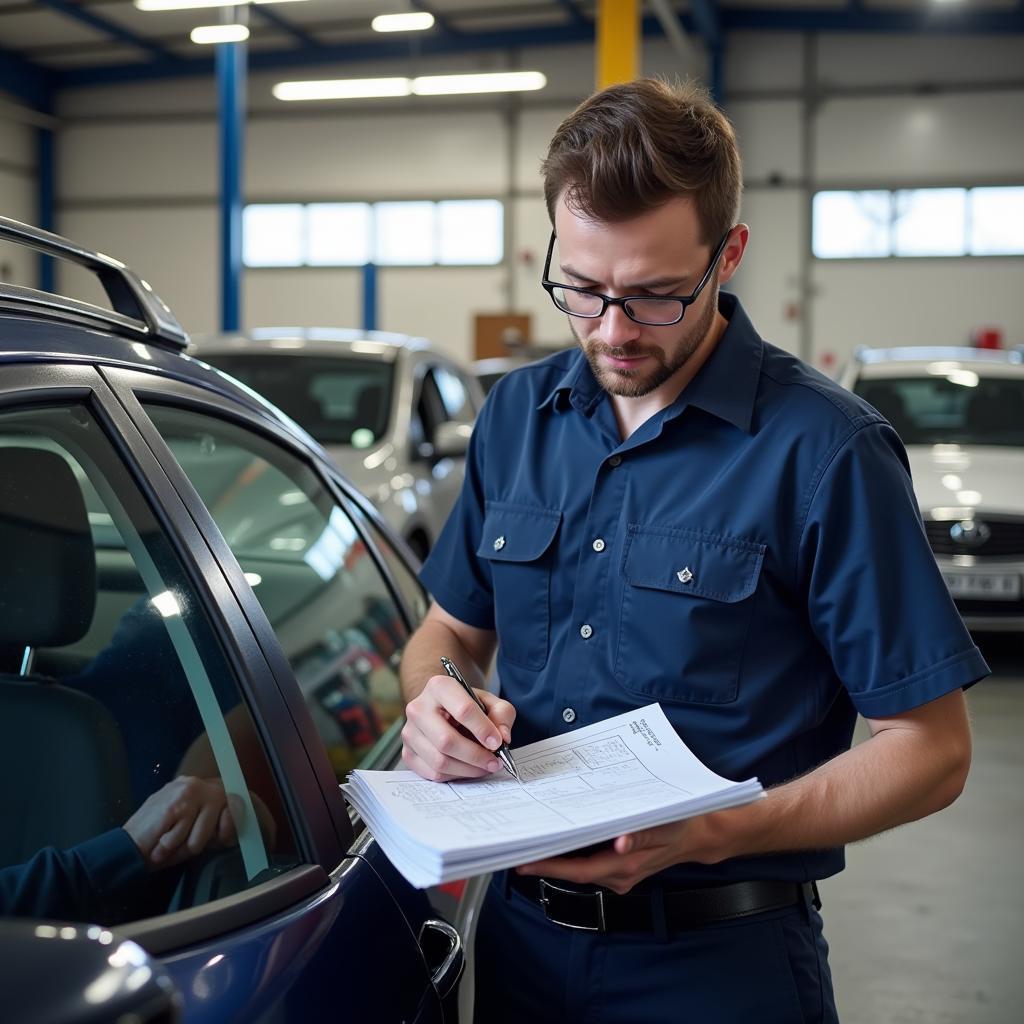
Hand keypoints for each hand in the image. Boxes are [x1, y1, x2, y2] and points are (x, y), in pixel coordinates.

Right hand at [123, 776, 269, 869]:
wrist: (125, 850)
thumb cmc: (161, 846)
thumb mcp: (196, 835)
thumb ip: (217, 826)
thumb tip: (238, 821)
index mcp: (201, 788)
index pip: (236, 797)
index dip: (236, 819)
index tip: (229, 835)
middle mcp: (196, 783)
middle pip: (230, 809)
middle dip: (215, 834)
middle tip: (188, 843)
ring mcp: (188, 790)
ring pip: (208, 830)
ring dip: (189, 844)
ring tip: (171, 842)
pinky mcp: (177, 803)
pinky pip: (190, 836)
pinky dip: (174, 845)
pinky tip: (162, 841)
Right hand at [402, 674, 515, 780]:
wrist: (442, 709)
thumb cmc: (467, 705)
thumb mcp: (490, 701)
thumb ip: (502, 714)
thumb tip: (503, 738)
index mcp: (439, 687)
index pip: (463, 710)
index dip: (483, 729)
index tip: (497, 743)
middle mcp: (418, 708)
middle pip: (446, 740)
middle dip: (475, 755)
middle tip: (495, 762)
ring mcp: (409, 732)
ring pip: (439, 760)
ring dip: (468, 769)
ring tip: (485, 766)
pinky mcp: (407, 753)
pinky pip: (432, 773)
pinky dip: (455, 776)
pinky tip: (468, 769)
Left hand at [516, 814, 727, 894]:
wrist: (696, 836)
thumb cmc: (679, 826)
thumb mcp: (664, 825)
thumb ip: (642, 835)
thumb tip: (621, 842)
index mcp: (625, 866)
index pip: (579, 870)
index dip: (550, 867)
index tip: (524, 862)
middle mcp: (618, 875)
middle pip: (574, 871)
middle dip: (545, 861)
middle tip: (518, 846)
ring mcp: (618, 874)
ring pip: (580, 867)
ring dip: (558, 857)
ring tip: (532, 840)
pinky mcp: (619, 869)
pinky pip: (590, 863)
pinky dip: (573, 853)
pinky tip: (560, 839)